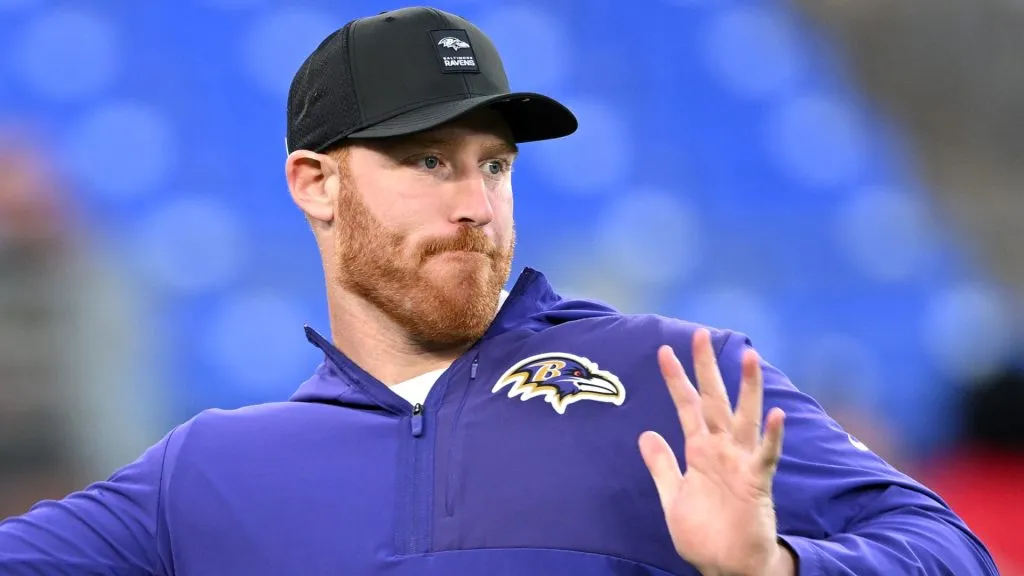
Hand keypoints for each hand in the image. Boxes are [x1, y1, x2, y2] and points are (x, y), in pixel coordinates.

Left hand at [638, 329, 788, 575]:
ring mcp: (741, 464)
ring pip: (745, 418)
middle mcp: (722, 450)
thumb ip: (661, 465)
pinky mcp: (757, 484)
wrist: (726, 567)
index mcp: (700, 451)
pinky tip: (776, 414)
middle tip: (701, 334)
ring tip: (751, 357)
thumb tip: (645, 434)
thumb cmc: (704, 533)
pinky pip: (766, 455)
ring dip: (748, 389)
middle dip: (707, 369)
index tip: (664, 351)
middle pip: (714, 401)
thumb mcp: (672, 496)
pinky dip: (772, 436)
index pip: (687, 406)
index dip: (676, 380)